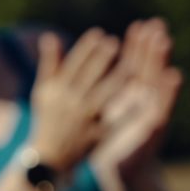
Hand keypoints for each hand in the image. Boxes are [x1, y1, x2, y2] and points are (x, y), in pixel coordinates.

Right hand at [26, 28, 127, 171]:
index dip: (86, 50)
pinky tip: (145, 99)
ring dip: (117, 79)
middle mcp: (68, 104)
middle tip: (116, 42)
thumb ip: (50, 63)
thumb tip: (49, 35)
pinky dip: (130, 111)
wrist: (48, 156)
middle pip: (87, 78)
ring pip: (103, 95)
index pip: (72, 66)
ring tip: (134, 62)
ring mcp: (82, 120)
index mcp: (55, 91)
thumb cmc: (48, 118)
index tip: (100, 34)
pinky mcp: (94, 136)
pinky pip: (115, 122)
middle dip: (101, 60)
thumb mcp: (44, 90)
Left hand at [91, 18, 178, 182]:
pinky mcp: (154, 128)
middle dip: (153, 47)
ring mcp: (151, 113)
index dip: (137, 46)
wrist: (116, 172)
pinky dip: (170, 91)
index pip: (135, 66)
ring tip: (166, 41)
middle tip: (157, 25)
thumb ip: (96, 88)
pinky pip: (163, 106)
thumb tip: (88, 69)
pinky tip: (175, 75)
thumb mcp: (99, 112)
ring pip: (159, 82)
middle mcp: (144, 101)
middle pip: (150, 69)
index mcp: (129, 96)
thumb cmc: (107, 140)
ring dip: (163, 61)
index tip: (138, 25)